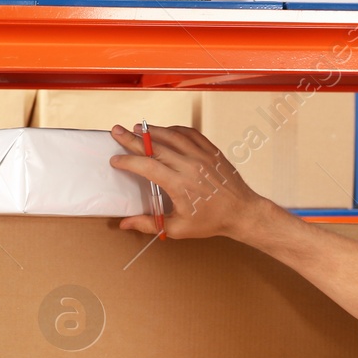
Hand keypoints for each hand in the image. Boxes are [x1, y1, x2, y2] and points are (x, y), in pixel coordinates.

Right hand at [109, 124, 268, 240]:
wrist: (241, 212)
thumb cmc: (211, 221)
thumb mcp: (178, 228)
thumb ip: (150, 223)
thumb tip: (125, 224)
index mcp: (180, 185)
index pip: (146, 167)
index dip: (128, 161)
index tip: (116, 160)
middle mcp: (190, 166)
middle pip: (155, 147)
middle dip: (132, 138)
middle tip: (117, 131)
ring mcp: (202, 155)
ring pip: (171, 135)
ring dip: (152, 130)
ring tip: (137, 128)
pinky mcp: (211, 150)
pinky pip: (189, 133)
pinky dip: (174, 129)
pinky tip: (164, 131)